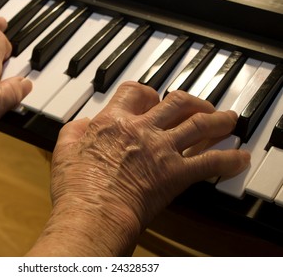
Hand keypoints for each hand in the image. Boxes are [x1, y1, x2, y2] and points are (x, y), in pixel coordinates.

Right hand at [28, 81, 249, 255]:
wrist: (93, 212)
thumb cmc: (77, 187)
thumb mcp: (65, 150)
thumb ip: (73, 131)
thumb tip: (82, 123)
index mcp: (114, 121)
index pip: (136, 91)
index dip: (147, 92)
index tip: (153, 98)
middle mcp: (142, 129)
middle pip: (176, 102)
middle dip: (192, 100)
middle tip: (200, 106)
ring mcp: (161, 149)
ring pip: (199, 125)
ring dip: (218, 120)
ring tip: (229, 119)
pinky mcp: (176, 173)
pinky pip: (210, 162)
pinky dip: (228, 159)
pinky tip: (238, 158)